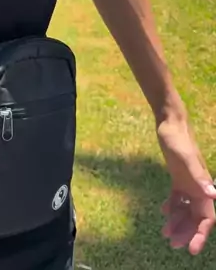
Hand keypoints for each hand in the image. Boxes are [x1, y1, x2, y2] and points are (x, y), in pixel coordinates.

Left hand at [157, 117, 215, 254]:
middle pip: (195, 217)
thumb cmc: (179, 140)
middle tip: (172, 244)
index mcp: (203, 187)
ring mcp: (188, 183)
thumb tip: (213, 195)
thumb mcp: (186, 158)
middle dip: (186, 232)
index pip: (206, 218)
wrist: (170, 123)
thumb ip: (198, 176)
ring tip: (165, 234)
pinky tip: (162, 213)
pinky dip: (171, 207)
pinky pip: (177, 198)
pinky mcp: (178, 177)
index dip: (201, 234)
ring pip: (186, 210)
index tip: (191, 249)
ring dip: (178, 222)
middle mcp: (198, 187)